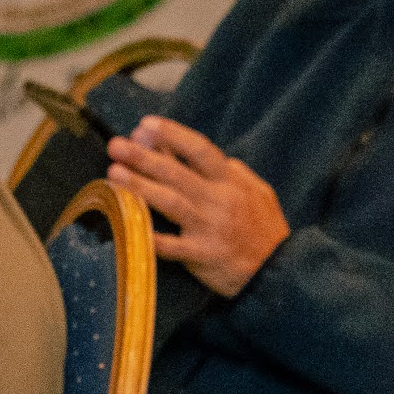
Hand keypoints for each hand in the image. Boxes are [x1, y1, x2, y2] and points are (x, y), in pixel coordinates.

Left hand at [107, 117, 288, 299]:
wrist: (279, 269)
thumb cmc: (264, 227)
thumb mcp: (254, 189)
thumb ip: (228, 169)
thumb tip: (195, 151)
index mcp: (230, 181)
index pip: (199, 149)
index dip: (172, 135)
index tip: (145, 124)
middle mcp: (218, 200)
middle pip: (176, 173)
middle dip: (144, 156)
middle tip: (116, 144)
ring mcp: (209, 228)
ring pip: (170, 203)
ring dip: (140, 187)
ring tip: (114, 173)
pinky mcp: (202, 256)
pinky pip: (171, 246)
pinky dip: (149, 236)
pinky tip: (126, 226)